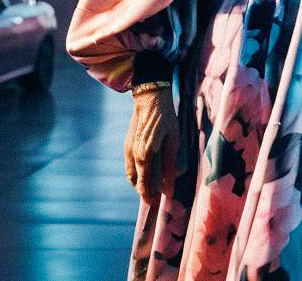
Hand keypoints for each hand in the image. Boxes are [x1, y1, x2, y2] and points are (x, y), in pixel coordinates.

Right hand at [125, 86, 178, 202]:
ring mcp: (128, 149)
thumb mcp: (173, 140)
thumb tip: (168, 187)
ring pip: (131, 175)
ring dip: (139, 184)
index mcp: (145, 155)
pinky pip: (129, 166)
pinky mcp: (127, 144)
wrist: (150, 98)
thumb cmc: (166, 118)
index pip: (145, 184)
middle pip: (137, 182)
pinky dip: (135, 175)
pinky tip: (144, 174)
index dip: (151, 196)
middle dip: (145, 193)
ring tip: (151, 189)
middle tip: (155, 199)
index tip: (157, 204)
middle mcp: (133, 155)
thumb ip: (170, 165)